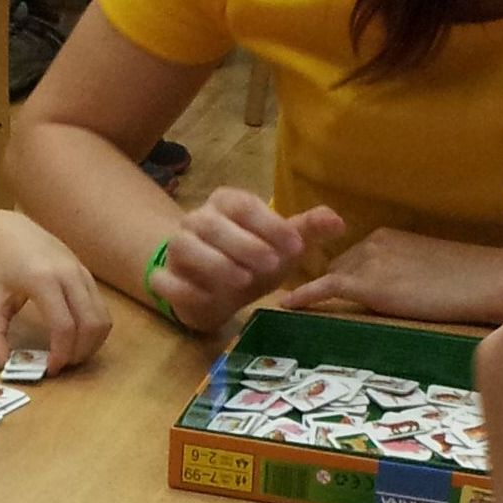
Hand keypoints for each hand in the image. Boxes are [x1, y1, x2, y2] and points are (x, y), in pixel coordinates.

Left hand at [0, 215, 111, 371]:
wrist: (14, 233)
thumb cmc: (2, 268)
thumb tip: (2, 362)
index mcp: (43, 279)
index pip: (64, 325)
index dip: (61, 353)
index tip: (51, 368)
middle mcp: (69, 274)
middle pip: (90, 324)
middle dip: (80, 352)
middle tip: (64, 365)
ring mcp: (83, 273)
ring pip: (102, 319)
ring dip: (92, 344)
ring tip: (73, 355)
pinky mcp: (89, 276)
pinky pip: (103, 310)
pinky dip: (95, 331)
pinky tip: (79, 339)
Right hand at [150, 189, 343, 333]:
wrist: (215, 288)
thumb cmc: (251, 259)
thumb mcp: (281, 245)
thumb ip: (306, 231)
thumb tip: (339, 222)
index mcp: (227, 204)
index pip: (245, 205)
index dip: (270, 225)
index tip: (296, 248)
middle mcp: (197, 220)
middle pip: (213, 224)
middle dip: (245, 244)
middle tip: (272, 265)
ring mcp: (176, 248)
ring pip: (186, 248)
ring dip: (216, 264)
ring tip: (243, 281)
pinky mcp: (164, 278)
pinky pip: (167, 281)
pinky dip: (186, 290)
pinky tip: (212, 299)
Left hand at [281, 228, 502, 324]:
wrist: (486, 279)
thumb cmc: (469, 279)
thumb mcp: (428, 269)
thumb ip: (403, 274)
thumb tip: (394, 292)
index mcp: (388, 236)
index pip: (351, 258)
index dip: (335, 276)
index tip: (318, 289)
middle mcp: (374, 242)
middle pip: (336, 268)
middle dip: (320, 285)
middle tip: (296, 302)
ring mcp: (370, 261)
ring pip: (330, 278)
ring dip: (311, 292)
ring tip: (288, 308)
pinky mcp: (370, 284)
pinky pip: (326, 287)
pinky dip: (304, 295)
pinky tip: (286, 305)